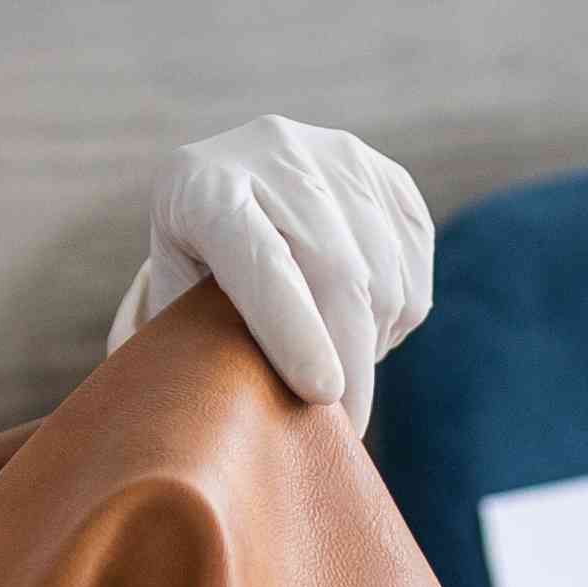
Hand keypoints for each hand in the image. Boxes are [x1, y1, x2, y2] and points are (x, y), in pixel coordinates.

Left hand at [113, 117, 434, 431]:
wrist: (230, 174)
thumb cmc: (193, 260)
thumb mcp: (174, 291)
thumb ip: (200, 338)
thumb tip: (238, 418)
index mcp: (205, 187)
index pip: (259, 260)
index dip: (293, 330)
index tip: (322, 396)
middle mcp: (276, 155)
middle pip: (336, 271)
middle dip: (350, 361)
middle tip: (346, 431)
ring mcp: (341, 158)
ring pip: (384, 275)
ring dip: (371, 343)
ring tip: (339, 368)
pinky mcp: (387, 176)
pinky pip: (413, 266)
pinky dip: (395, 317)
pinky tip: (359, 326)